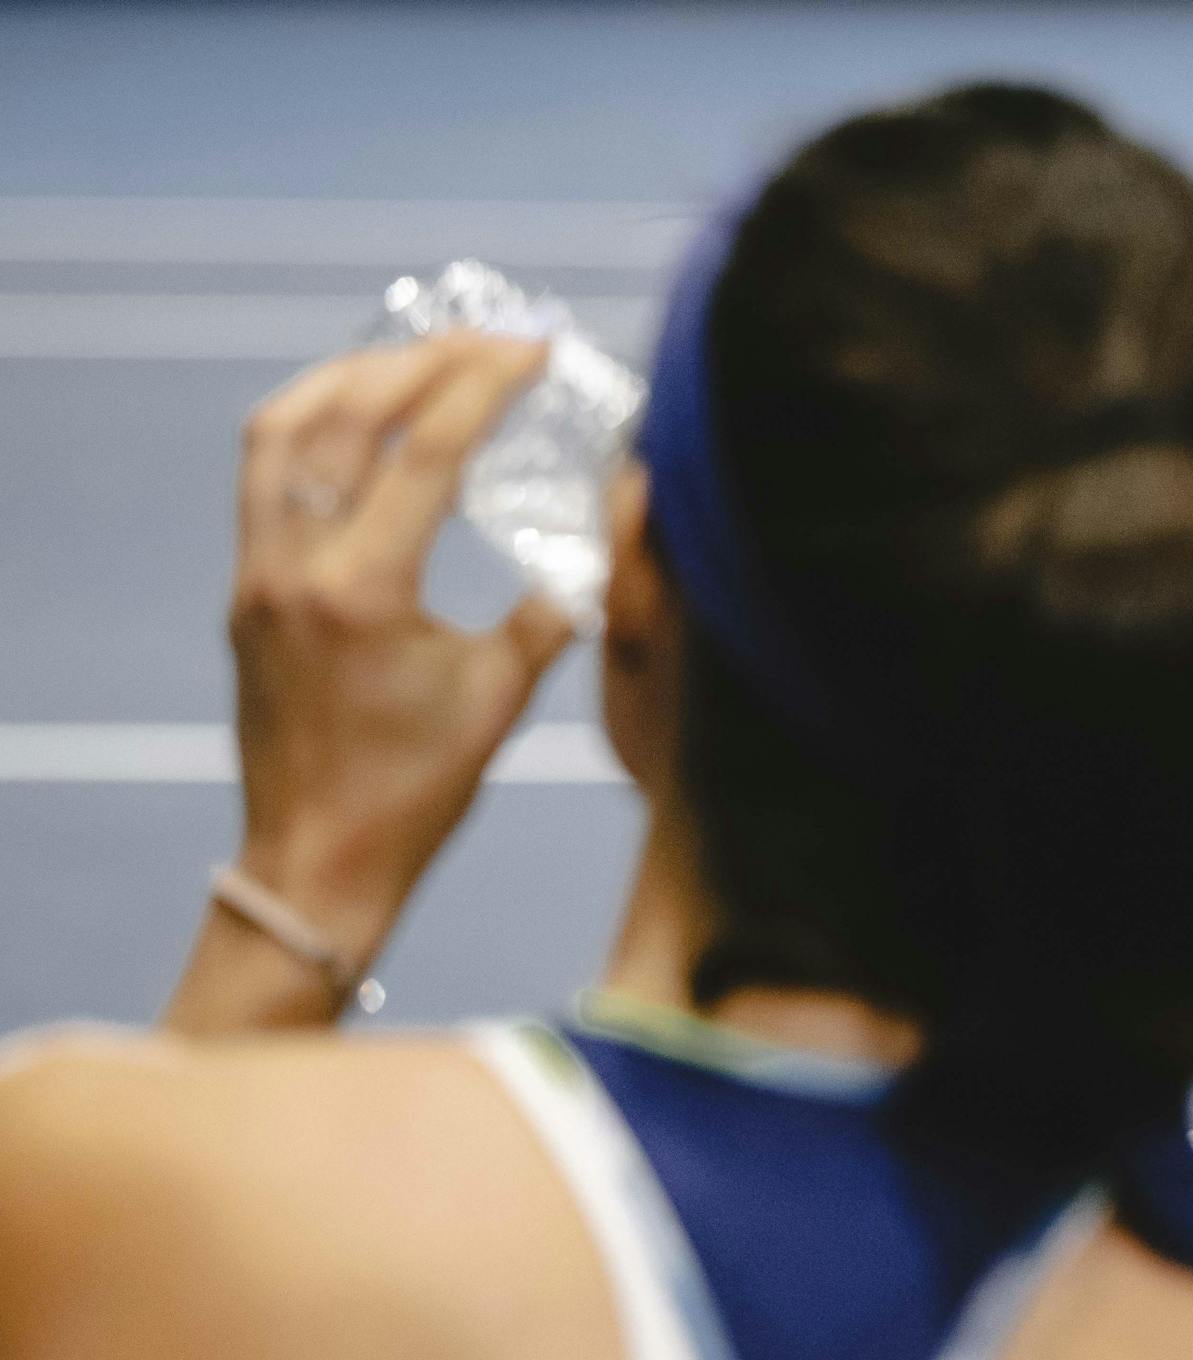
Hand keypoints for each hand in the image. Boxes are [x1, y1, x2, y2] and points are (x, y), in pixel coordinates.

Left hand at [222, 332, 571, 961]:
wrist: (315, 859)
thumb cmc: (416, 791)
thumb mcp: (502, 697)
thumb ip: (555, 606)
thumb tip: (618, 533)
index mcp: (363, 589)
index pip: (425, 449)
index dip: (484, 384)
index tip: (534, 348)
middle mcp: (294, 565)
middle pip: (345, 414)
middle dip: (421, 360)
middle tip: (487, 340)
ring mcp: (257, 571)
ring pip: (282, 428)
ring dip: (351, 377)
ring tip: (416, 359)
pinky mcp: (246, 586)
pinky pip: (267, 471)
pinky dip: (316, 424)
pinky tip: (365, 425)